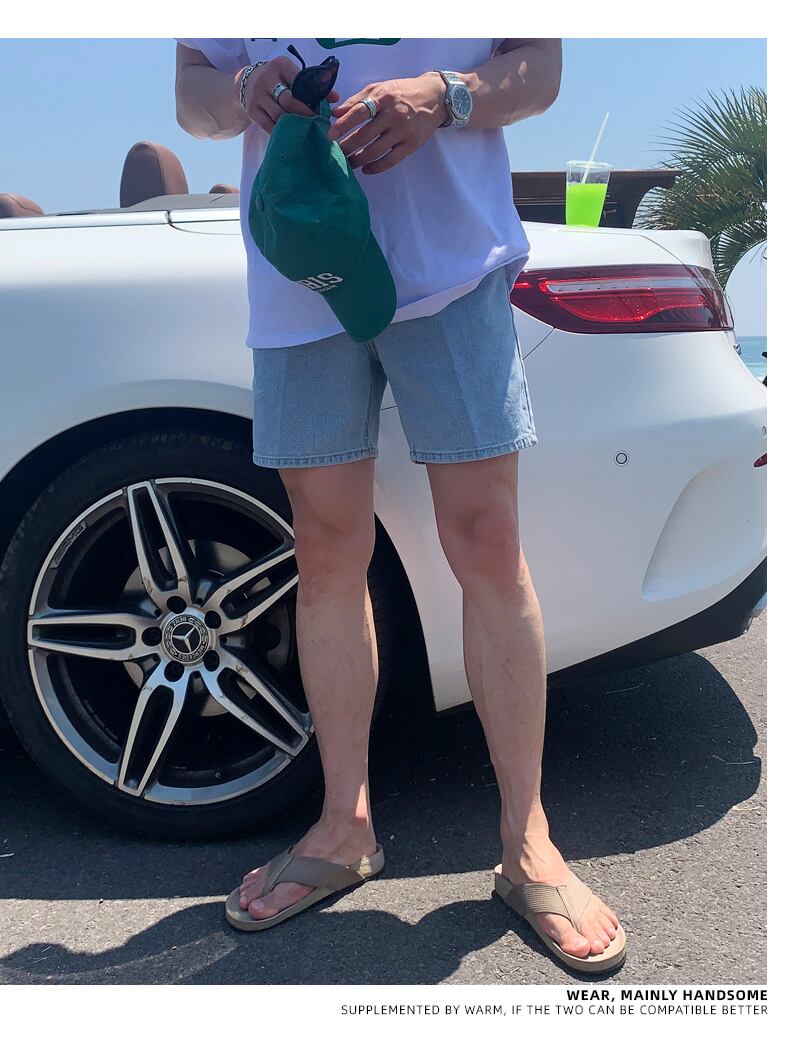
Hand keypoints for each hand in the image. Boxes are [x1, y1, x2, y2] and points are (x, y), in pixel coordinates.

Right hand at [237, 56, 339, 133]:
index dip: (313, 97)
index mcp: (280, 66)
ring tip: (305, 129)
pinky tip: (290, 134)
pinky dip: (281, 131)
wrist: (247, 82)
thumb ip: (312, 85)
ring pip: (279, 114)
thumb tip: (336, 98)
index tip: (323, 109)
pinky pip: (268, 126)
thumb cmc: (278, 79)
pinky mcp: (252, 110)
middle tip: (315, 122)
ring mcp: (257, 95)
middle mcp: (267, 78)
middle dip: (304, 113)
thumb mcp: (292, 75)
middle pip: (288, 100)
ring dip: (294, 124)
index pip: (300, 81)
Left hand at [328, 73, 445, 173]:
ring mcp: (403, 132)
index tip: (330, 135)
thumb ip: (357, 100)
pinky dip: (376, 167)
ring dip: (358, 160)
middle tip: (336, 153)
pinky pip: (390, 160)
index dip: (343, 125)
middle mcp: (393, 115)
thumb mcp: (379, 88)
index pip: (359, 113)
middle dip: (347, 147)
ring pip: (375, 151)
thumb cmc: (402, 92)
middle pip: (364, 136)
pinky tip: (365, 169)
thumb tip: (336, 113)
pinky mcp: (411, 145)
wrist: (434, 97)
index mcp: (383, 98)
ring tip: (348, 163)